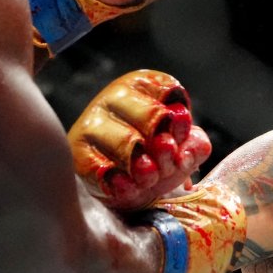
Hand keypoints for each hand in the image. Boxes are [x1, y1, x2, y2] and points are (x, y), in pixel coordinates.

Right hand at [68, 69, 211, 210]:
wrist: (123, 186)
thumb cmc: (155, 157)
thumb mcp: (182, 146)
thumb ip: (195, 144)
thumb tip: (185, 152)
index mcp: (141, 85)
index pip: (170, 92)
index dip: (180, 123)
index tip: (178, 141)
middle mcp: (114, 98)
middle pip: (152, 118)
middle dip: (165, 148)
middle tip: (167, 166)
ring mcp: (92, 124)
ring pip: (128, 143)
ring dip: (147, 169)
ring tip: (150, 178)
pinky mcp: (78, 152)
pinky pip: (101, 168)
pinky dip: (121, 183)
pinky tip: (130, 187)